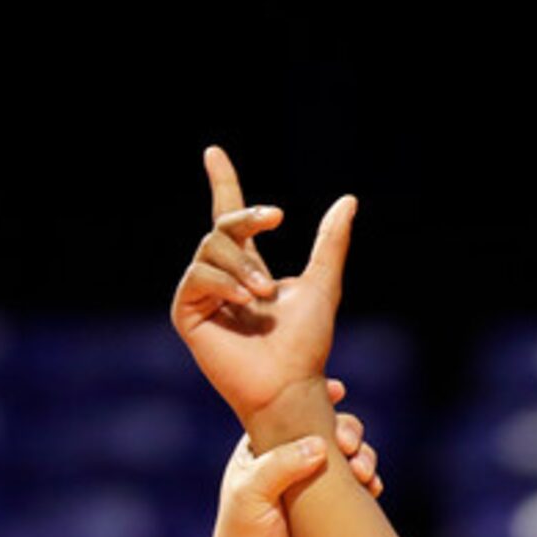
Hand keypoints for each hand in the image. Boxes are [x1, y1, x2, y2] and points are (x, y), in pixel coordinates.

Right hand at [172, 145, 355, 432]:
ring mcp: (203, 295)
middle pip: (223, 226)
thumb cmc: (307, 344)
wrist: (290, 383)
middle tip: (277, 219)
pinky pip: (197, 277)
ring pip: (211, 248)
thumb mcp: (323, 283)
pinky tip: (244, 299)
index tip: (213, 152)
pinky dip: (223, 282)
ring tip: (264, 292)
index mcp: (247, 267)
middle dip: (249, 219)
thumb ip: (331, 242)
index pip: (229, 216)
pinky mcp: (188, 314)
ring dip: (242, 264)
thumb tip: (348, 200)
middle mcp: (221, 278)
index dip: (223, 183)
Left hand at [210, 385, 380, 536]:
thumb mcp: (251, 494)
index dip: (316, 397)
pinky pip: (360, 486)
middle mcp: (293, 461)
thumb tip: (320, 445)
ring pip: (350, 456)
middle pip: (330, 430)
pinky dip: (370, 481)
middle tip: (349, 444)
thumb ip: (281, 466)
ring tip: (362, 470)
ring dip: (364, 456)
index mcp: (264, 448)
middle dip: (348, 430)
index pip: (292, 412)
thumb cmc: (244, 535)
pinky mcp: (335, 509)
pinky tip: (371, 486)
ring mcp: (317, 484)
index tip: (337, 389)